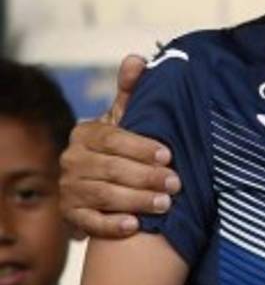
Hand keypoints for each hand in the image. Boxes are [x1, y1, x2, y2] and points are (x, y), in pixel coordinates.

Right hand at [59, 55, 179, 238]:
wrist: (107, 180)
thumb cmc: (124, 143)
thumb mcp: (128, 117)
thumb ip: (131, 91)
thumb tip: (136, 59)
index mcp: (85, 133)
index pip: (112, 139)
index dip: (141, 147)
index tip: (168, 154)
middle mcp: (71, 160)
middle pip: (110, 169)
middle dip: (146, 177)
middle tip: (175, 184)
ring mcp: (69, 188)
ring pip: (103, 196)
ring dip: (136, 201)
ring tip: (165, 204)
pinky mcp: (71, 215)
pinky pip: (89, 222)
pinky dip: (112, 225)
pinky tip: (135, 225)